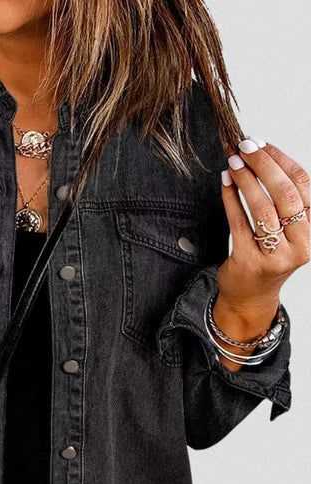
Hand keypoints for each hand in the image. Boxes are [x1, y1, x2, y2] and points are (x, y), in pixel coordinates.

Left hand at [216, 138, 308, 321]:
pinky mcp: (250, 262)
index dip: (282, 161)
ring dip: (246, 181)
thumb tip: (260, 155)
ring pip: (262, 209)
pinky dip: (231, 199)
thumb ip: (281, 200)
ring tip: (232, 163)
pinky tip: (225, 183)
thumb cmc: (267, 256)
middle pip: (285, 195)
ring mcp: (275, 256)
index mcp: (310, 231)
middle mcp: (299, 244)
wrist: (250, 296)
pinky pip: (239, 223)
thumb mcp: (285, 231)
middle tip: (245, 147)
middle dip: (264, 166)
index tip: (263, 144)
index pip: (303, 186)